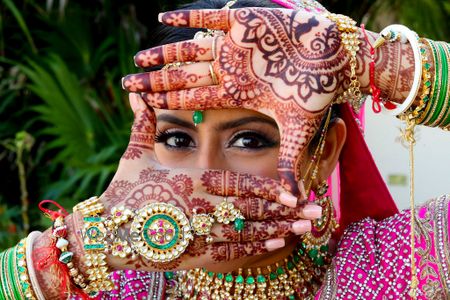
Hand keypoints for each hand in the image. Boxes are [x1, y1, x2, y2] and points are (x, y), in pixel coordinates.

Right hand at [75, 93, 319, 271]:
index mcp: (192, 181)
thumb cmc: (122, 190)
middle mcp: (201, 208)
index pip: (238, 185)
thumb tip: (137, 93)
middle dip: (284, 211)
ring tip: (304, 229)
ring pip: (247, 232)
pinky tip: (276, 245)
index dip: (267, 189)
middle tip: (314, 211)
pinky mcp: (194, 254)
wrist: (106, 233)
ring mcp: (200, 234)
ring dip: (278, 230)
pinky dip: (255, 248)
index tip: (292, 191)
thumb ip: (144, 123)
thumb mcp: (134, 154)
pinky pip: (231, 252)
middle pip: (251, 210)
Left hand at [122, 8, 352, 193]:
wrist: (338, 57)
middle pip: (184, 77)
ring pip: (190, 49)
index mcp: (237, 93)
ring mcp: (235, 46)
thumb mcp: (299, 129)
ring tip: (138, 58)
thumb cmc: (319, 92)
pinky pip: (211, 17)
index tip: (143, 106)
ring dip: (164, 54)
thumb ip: (289, 160)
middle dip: (155, 81)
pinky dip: (187, 17)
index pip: (194, 100)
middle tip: (127, 83)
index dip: (168, 103)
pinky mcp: (246, 20)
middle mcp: (231, 70)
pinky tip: (163, 18)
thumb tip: (296, 201)